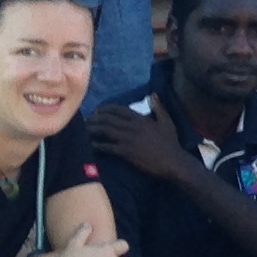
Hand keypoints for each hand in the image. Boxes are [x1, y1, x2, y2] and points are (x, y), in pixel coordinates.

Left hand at [87, 100, 201, 185]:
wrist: (172, 161)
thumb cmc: (170, 143)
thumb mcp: (167, 122)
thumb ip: (159, 107)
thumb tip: (153, 94)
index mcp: (140, 119)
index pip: (118, 109)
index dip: (104, 108)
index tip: (97, 111)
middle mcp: (131, 127)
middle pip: (107, 119)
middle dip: (94, 119)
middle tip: (86, 122)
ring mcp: (127, 139)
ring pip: (104, 130)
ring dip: (92, 130)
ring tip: (84, 131)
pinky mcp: (125, 152)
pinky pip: (107, 146)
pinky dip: (97, 145)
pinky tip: (90, 145)